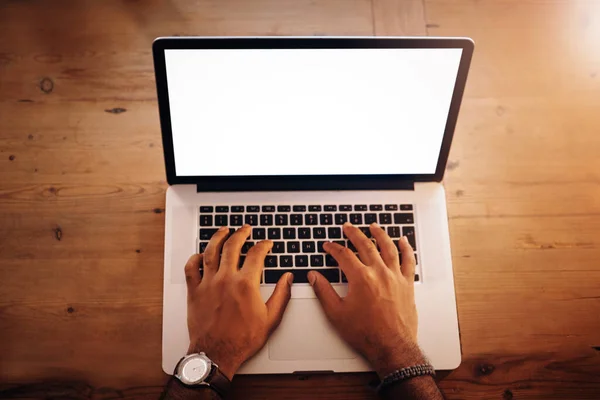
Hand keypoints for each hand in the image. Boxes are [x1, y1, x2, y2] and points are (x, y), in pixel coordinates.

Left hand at [184, 225, 292, 379]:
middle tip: (245, 229)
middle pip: (232, 246)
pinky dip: (195, 258)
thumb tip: (288, 278)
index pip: (256, 254)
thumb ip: (282, 295)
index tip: (267, 244)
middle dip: (241, 233)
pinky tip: (201, 254)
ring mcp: (208, 284)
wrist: (217, 354)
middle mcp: (225, 279)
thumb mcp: (271, 319)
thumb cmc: (242, 339)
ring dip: (218, 237)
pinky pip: (191, 268)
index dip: (263, 245)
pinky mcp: (194, 291)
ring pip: (211, 251)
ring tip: (223, 231)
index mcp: (246, 284)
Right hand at [308, 222, 420, 377]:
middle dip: (354, 233)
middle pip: (365, 245)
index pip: (343, 255)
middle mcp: (379, 273)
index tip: (328, 246)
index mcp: (361, 278)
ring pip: (388, 248)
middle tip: (347, 227)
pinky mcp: (407, 284)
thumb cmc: (366, 333)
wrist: (391, 346)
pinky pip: (408, 260)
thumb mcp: (336, 313)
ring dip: (379, 234)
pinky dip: (406, 248)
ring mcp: (395, 277)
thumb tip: (314, 276)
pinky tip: (403, 241)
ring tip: (373, 226)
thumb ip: (323, 291)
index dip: (333, 248)